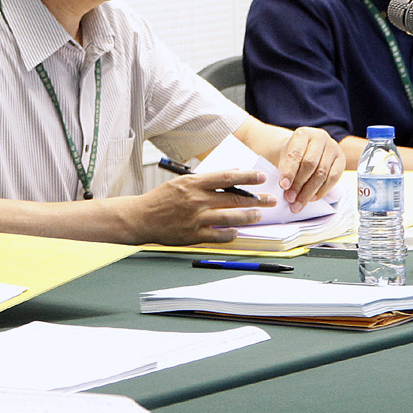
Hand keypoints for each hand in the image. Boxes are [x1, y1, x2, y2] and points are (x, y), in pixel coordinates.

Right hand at [123, 171, 270, 244]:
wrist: (142, 218)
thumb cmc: (162, 199)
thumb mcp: (182, 182)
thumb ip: (206, 181)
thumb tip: (230, 176)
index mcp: (194, 184)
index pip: (227, 178)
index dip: (247, 177)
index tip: (261, 178)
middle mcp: (197, 200)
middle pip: (234, 199)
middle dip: (256, 200)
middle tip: (270, 200)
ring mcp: (196, 219)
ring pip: (230, 218)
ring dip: (248, 216)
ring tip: (258, 215)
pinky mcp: (193, 235)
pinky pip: (219, 236)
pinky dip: (230, 234)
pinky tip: (236, 231)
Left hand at [276, 127, 343, 211]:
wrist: (308, 147)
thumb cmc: (295, 153)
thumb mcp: (285, 156)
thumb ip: (285, 169)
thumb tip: (286, 188)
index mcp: (303, 134)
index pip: (295, 154)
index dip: (289, 172)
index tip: (283, 186)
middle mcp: (320, 138)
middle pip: (310, 164)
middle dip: (299, 184)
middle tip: (290, 199)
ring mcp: (333, 147)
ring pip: (322, 173)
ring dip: (309, 192)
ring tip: (298, 203)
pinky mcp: (341, 159)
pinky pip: (333, 178)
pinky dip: (322, 191)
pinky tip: (312, 198)